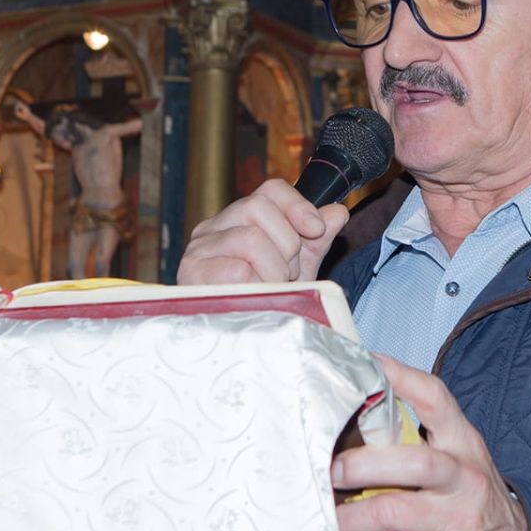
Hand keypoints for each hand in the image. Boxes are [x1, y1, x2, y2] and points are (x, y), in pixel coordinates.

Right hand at [175, 178, 347, 283]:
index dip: (298, 206)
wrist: (237, 340)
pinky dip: (255, 286)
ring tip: (271, 288)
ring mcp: (199, 248)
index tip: (317, 229)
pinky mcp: (192, 272)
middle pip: (258, 206)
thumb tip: (338, 211)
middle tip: (288, 274)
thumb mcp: (296, 268)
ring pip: (251, 238)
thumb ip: (315, 241)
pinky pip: (237, 269)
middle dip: (286, 243)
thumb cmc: (262, 299)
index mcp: (239, 219)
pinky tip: (252, 298)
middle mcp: (214, 226)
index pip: (271, 190)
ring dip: (274, 270)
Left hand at [332, 355, 530, 530]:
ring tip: (331, 520)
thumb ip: (422, 443)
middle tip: (331, 472)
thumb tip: (360, 419)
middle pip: (413, 462)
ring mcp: (456, 520)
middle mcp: (464, 479)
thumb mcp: (462, 464)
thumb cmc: (474, 505)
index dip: (401, 378)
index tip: (367, 364)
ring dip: (347, 518)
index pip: (436, 399)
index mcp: (465, 444)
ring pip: (388, 512)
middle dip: (362, 465)